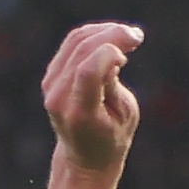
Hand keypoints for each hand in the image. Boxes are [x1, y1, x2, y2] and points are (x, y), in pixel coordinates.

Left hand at [43, 20, 143, 174]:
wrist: (85, 156)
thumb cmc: (113, 136)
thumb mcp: (126, 115)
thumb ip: (114, 83)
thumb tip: (109, 50)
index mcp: (80, 113)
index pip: (88, 71)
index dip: (109, 55)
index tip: (129, 56)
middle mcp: (59, 97)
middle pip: (82, 50)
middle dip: (112, 35)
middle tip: (137, 36)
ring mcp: (51, 84)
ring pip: (76, 41)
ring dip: (104, 31)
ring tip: (130, 35)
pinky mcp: (51, 74)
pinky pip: (72, 44)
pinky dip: (94, 36)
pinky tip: (114, 39)